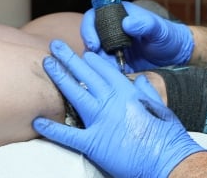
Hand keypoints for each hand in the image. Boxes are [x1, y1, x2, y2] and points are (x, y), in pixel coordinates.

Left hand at [33, 40, 205, 177]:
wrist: (168, 158)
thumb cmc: (167, 135)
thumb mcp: (159, 106)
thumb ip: (146, 91)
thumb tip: (139, 80)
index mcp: (128, 92)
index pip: (105, 71)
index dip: (92, 60)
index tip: (83, 52)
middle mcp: (112, 102)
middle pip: (86, 76)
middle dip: (70, 60)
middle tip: (55, 47)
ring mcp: (101, 121)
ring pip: (75, 95)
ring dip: (60, 78)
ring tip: (47, 64)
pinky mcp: (94, 143)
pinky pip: (68, 134)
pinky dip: (52, 128)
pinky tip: (38, 121)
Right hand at [81, 1, 193, 70]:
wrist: (176, 55)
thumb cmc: (168, 36)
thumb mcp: (158, 29)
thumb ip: (145, 24)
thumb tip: (127, 23)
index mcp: (119, 15)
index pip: (94, 17)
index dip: (89, 28)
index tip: (94, 43)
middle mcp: (112, 30)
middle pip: (90, 38)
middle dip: (91, 51)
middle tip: (99, 62)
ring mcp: (113, 47)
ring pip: (95, 55)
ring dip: (98, 64)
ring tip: (111, 70)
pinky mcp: (116, 62)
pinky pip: (104, 68)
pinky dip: (105, 73)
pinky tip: (114, 77)